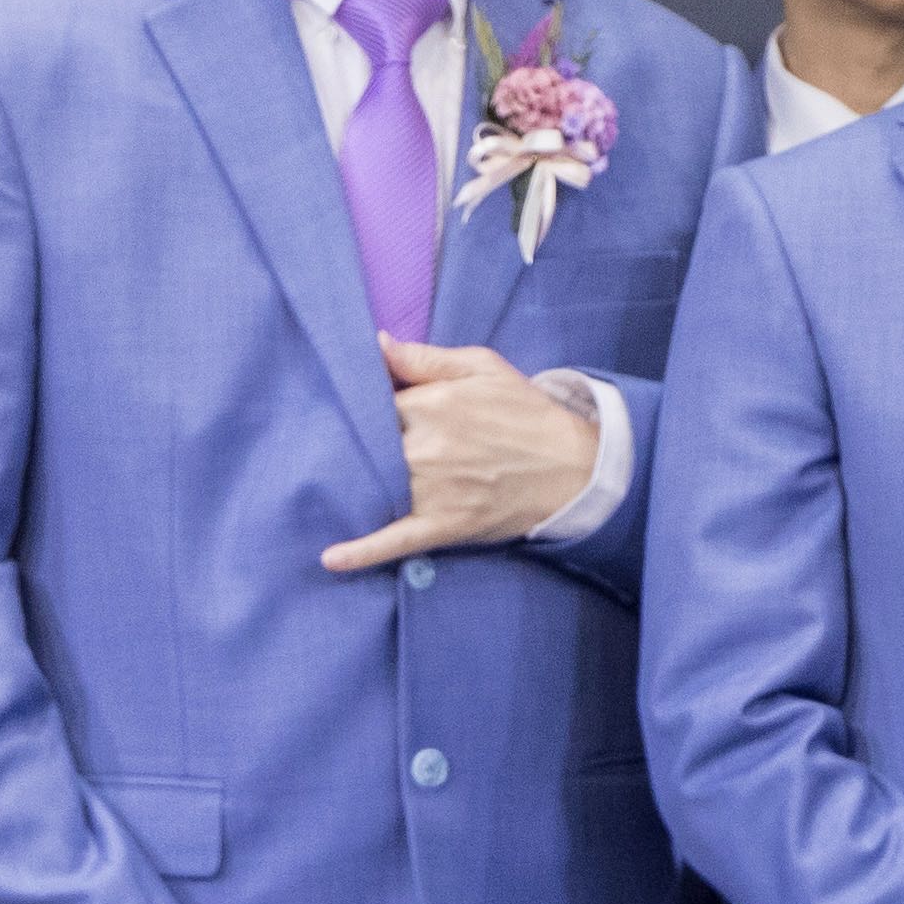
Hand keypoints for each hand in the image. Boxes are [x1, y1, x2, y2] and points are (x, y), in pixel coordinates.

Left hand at [320, 337, 604, 573]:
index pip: (370, 402)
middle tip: (335, 443)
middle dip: (349, 444)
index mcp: (431, 404)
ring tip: (326, 483)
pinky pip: (393, 541)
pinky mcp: (442, 525)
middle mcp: (423, 448)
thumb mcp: (483, 368)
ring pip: (370, 488)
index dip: (361, 405)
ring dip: (347, 487)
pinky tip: (332, 559)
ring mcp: (430, 491)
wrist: (577, 468)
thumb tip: (375, 344)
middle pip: (363, 445)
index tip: (353, 407)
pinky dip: (362, 552)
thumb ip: (425, 357)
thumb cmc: (529, 413)